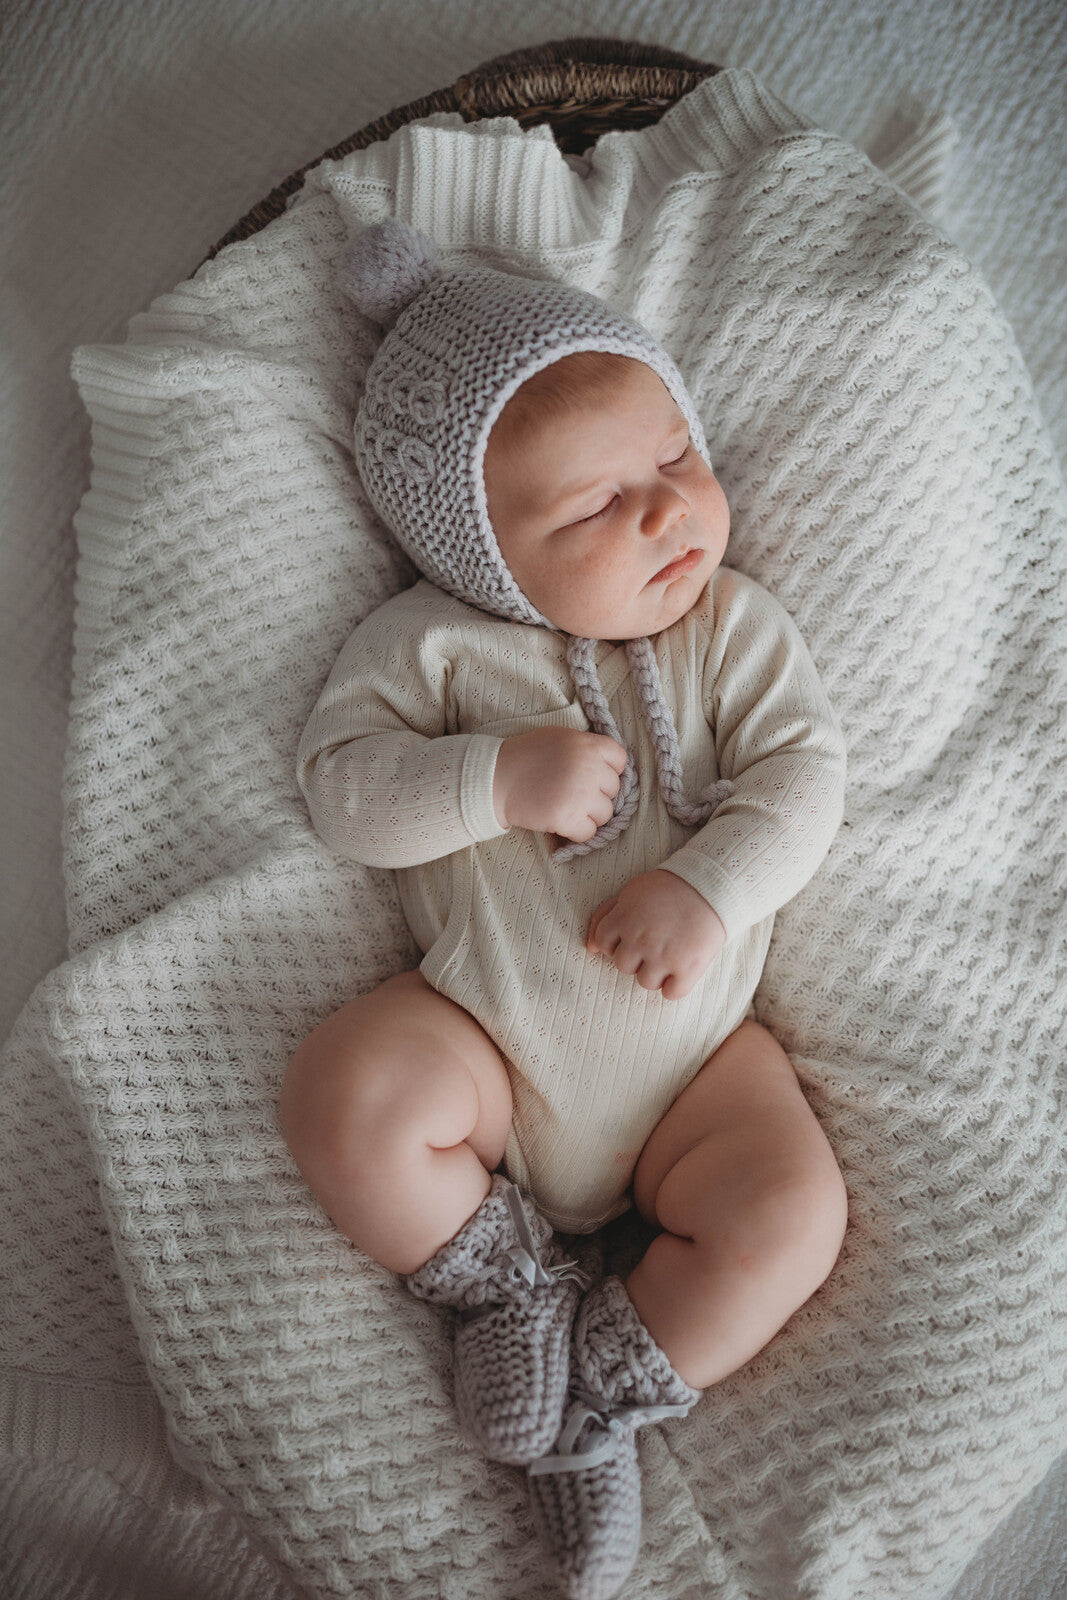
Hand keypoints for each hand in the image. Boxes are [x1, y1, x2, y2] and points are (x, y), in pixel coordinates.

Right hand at [493, 727, 627, 841]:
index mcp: (588, 745)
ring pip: (605, 814)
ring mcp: (581, 795)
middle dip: (597, 795)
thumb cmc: (525, 756)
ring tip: (566, 808)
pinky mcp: (568, 818)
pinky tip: (561, 822)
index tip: (594, 777)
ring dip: (589, 815)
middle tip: (573, 794)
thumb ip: (585, 747)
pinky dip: (577, 832)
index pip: (620, 760)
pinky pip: (589, 833)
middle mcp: (589, 769)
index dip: (609, 770)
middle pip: (613, 790)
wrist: (495, 779)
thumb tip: (608, 765)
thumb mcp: (559, 737)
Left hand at [586, 869, 725, 999]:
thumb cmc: (669, 887)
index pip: (603, 943)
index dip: (616, 941)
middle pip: (623, 966)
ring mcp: (663, 957)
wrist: (712, 885)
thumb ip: (605, 915)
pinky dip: (675, 986)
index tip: (631, 935)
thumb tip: (591, 948)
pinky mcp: (687, 969)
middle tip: (654, 942)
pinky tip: (682, 969)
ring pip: (646, 982)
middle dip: (636, 957)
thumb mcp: (631, 891)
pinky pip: (671, 994)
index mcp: (623, 919)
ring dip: (656, 972)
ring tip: (670, 953)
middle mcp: (640, 940)